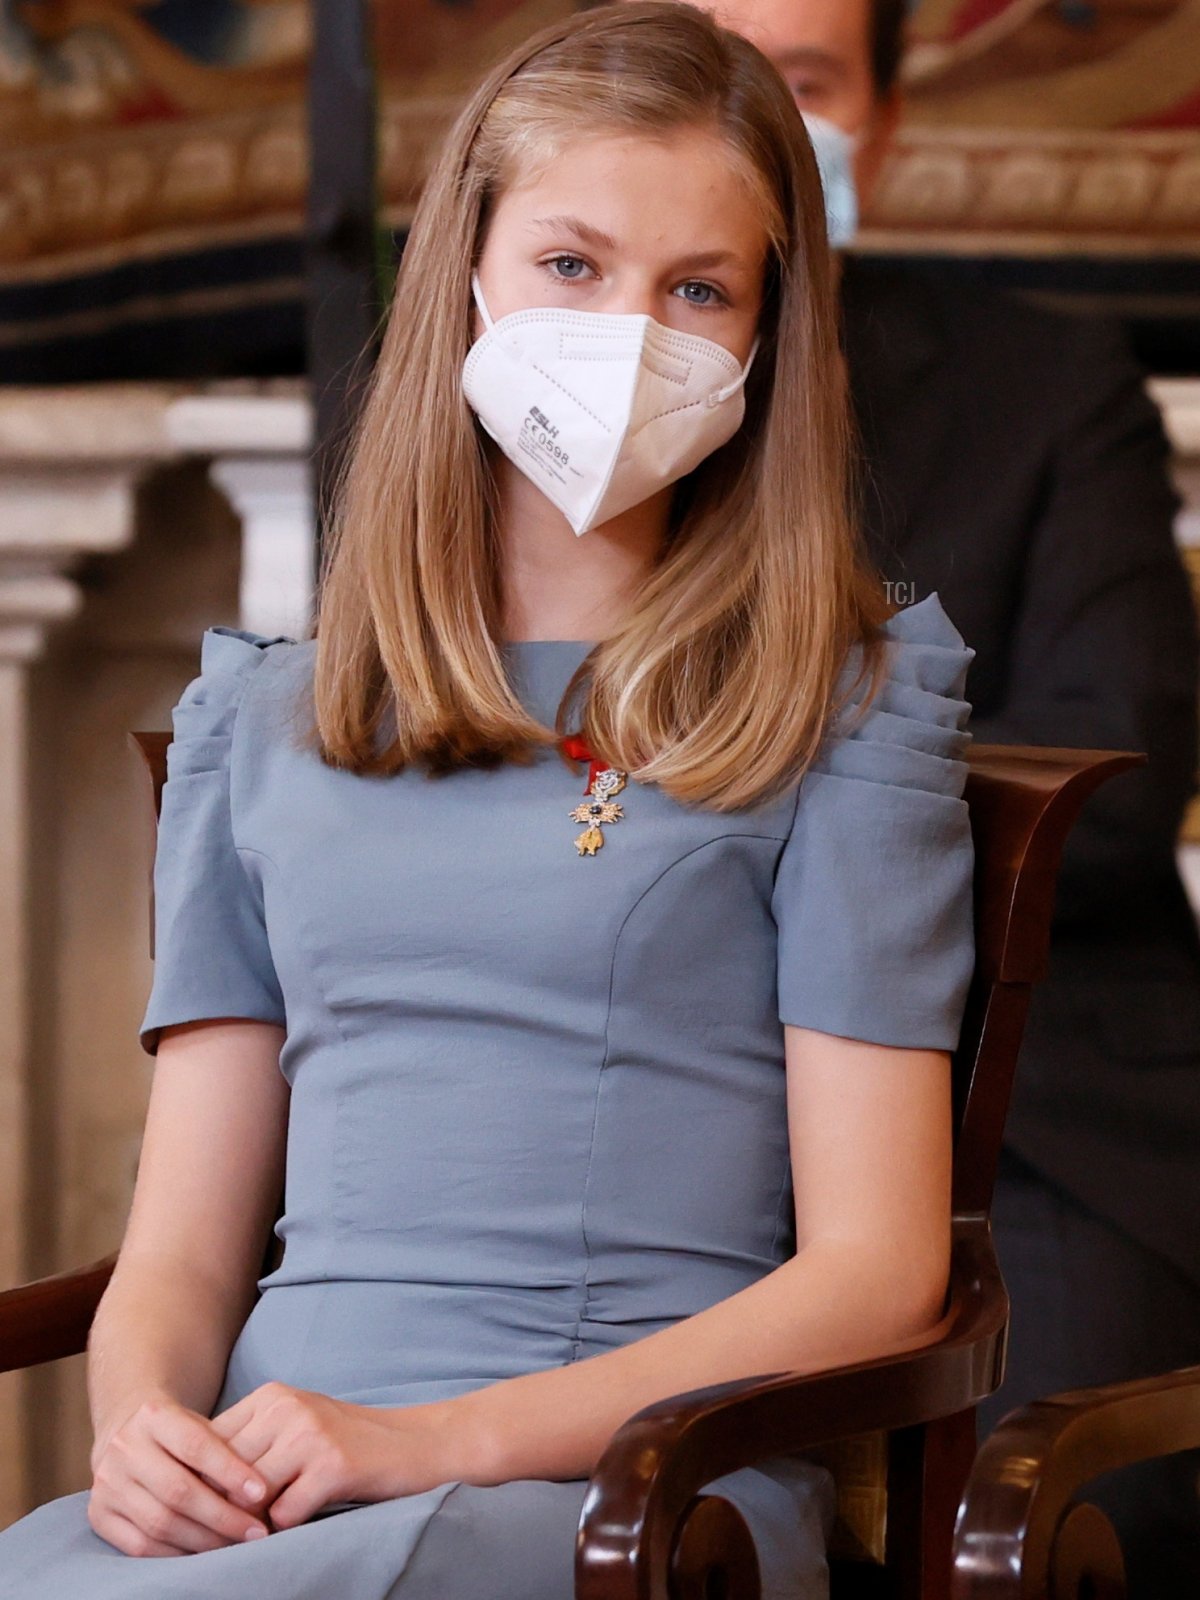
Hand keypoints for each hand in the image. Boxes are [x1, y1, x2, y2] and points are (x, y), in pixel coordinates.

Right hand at [88, 1390, 271, 1556]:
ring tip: (234, 1544)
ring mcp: (106, 1482)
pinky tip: (202, 1554)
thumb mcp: (200, 1426)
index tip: (261, 1493)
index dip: (230, 1472)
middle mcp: (124, 1446)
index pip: (196, 1445)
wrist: (128, 1439)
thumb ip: (225, 1450)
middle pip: (178, 1490)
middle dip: (222, 1515)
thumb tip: (259, 1494)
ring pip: (160, 1522)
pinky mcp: (98, 1514)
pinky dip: (175, 1554)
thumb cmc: (179, 1436)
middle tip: (255, 1531)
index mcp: (153, 1415)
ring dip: (203, 1540)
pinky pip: (139, 1545)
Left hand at [208, 1382, 456, 1529]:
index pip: (209, 1443)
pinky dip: (285, 1528)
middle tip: (217, 1537)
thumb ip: (249, 1444)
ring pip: (250, 1493)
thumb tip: (191, 1485)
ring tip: (253, 1538)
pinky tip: (296, 1526)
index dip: (201, 1483)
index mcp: (271, 1396)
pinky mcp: (333, 1465)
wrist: (415, 1444)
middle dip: (220, 1508)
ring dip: (249, 1523)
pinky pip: (285, 1513)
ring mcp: (310, 1434)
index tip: (198, 1513)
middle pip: (224, 1470)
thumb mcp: (294, 1429)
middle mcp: (286, 1407)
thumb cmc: (346, 1444)